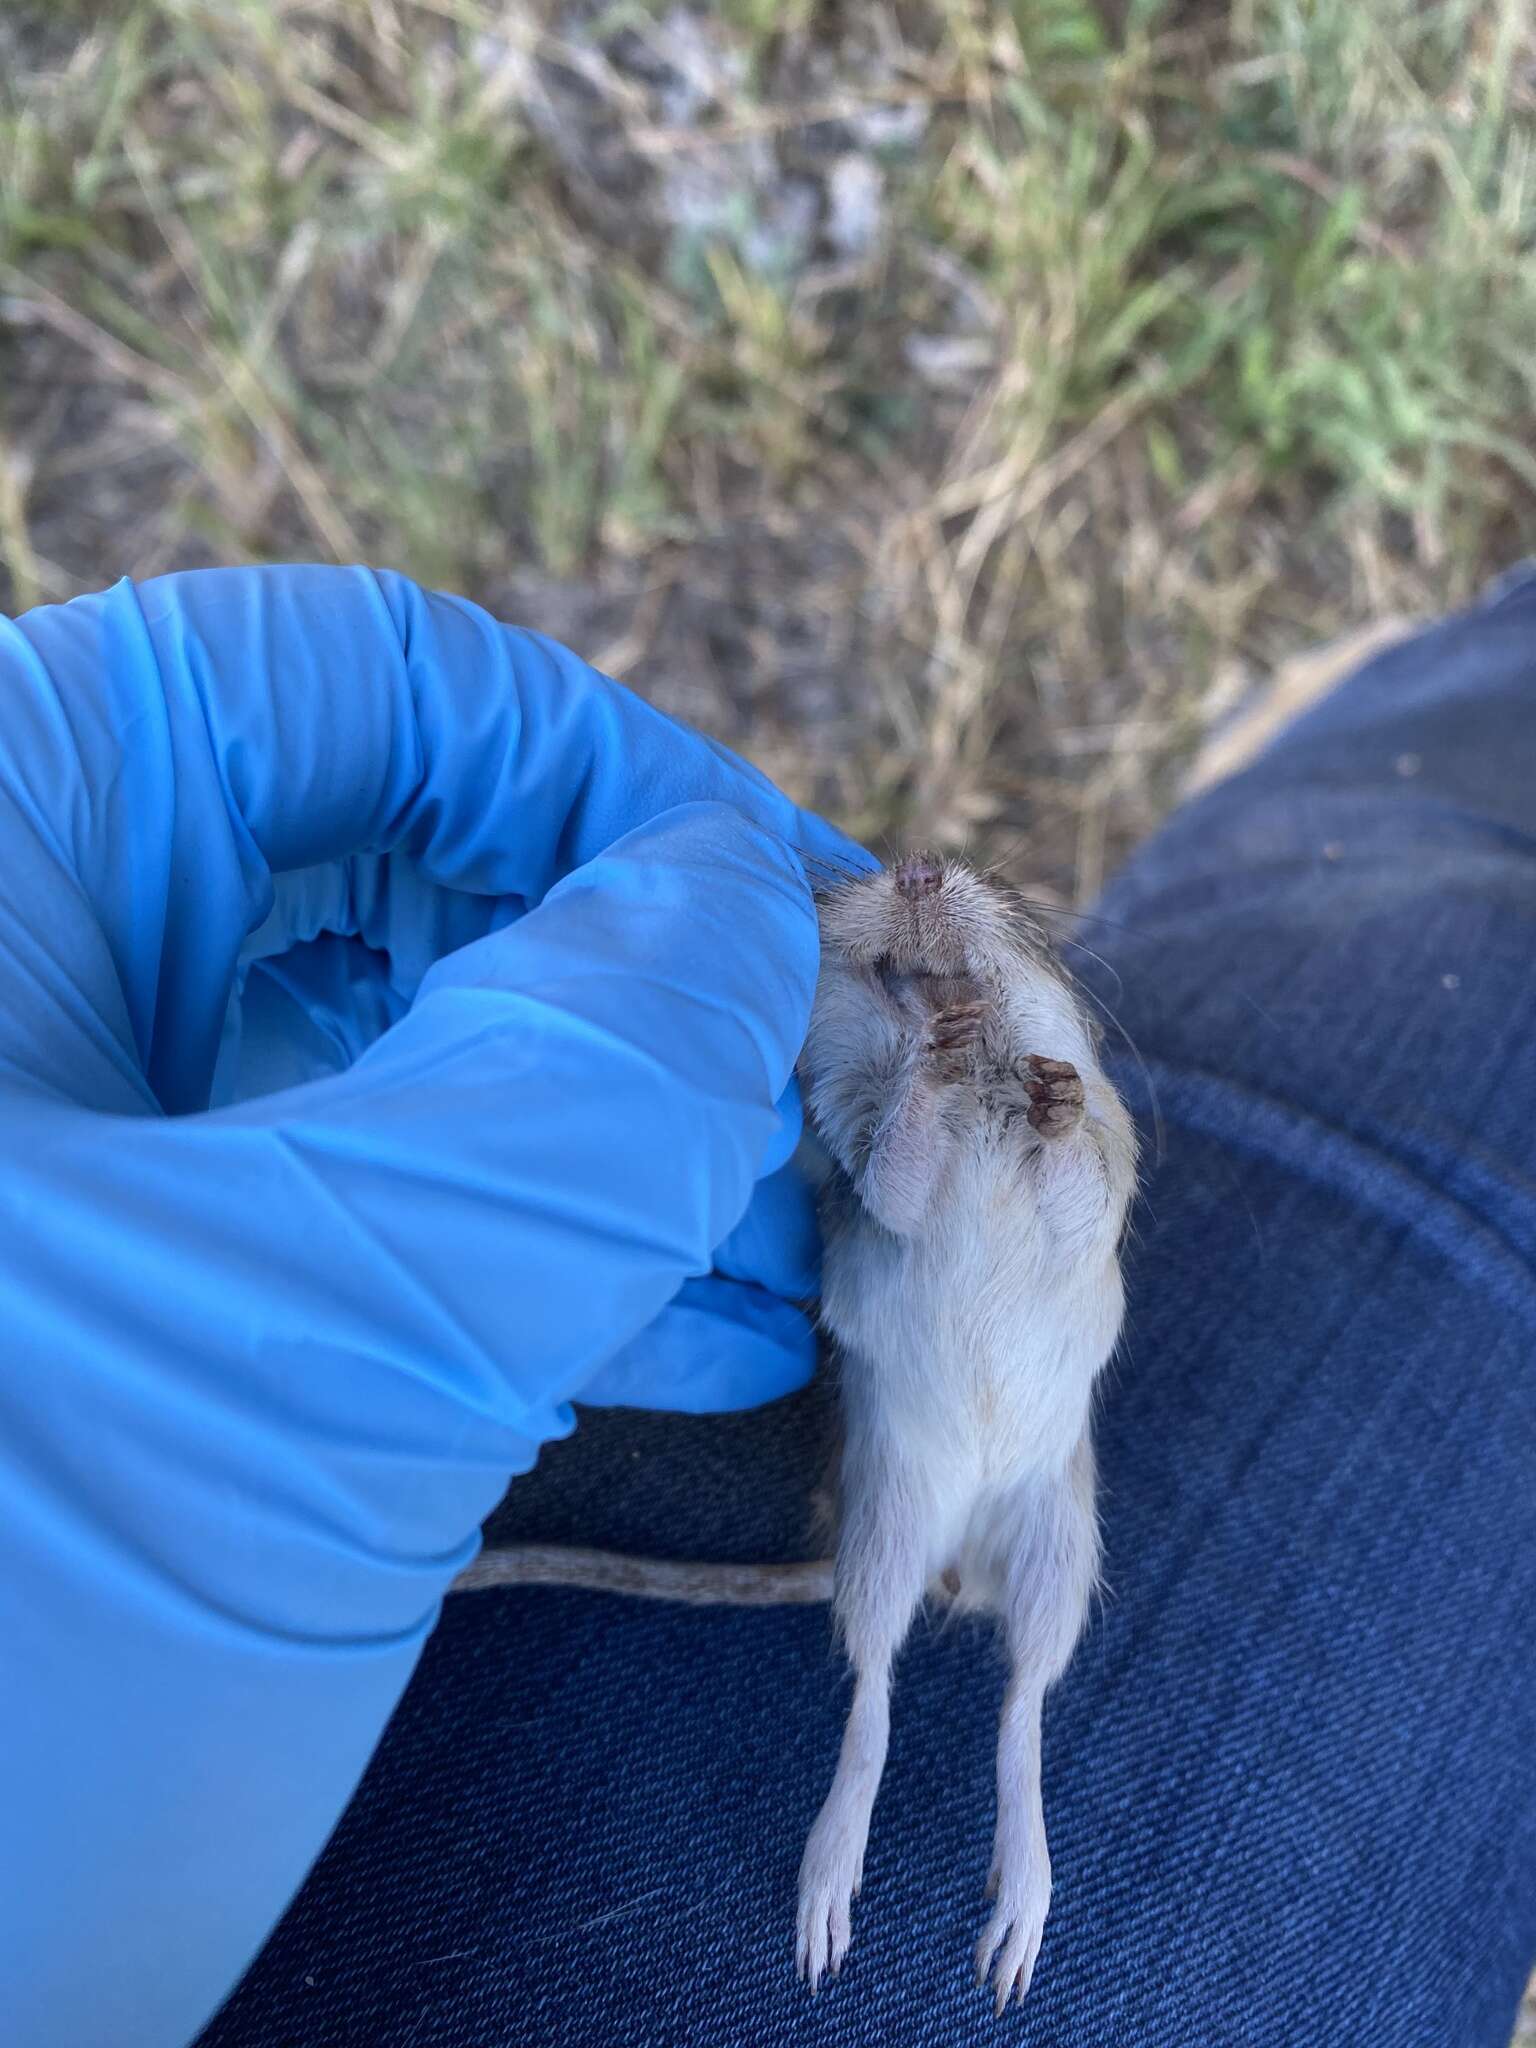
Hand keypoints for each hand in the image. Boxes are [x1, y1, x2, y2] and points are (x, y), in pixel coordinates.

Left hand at [0, 565, 869, 2047]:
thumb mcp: (295, 1364)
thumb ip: (564, 1097)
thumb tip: (747, 905)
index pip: (347, 688)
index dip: (600, 770)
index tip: (805, 914)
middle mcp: (13, 982)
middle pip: (394, 862)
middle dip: (643, 978)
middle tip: (848, 1102)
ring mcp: (68, 1162)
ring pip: (407, 1045)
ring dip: (628, 1129)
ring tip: (817, 1236)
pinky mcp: (132, 1318)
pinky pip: (379, 1210)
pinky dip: (548, 1249)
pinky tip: (705, 1324)